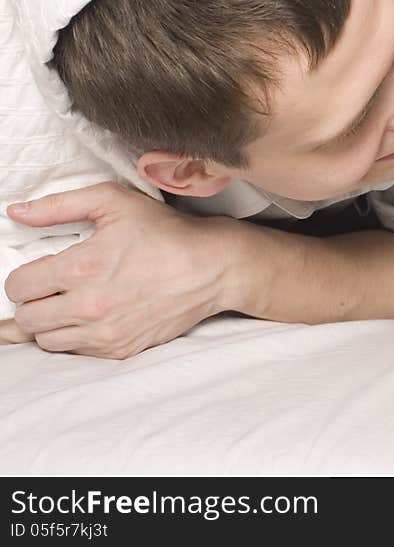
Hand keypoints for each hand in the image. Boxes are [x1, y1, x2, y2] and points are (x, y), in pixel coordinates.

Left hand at [4, 183, 235, 358]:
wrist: (212, 267)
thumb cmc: (166, 232)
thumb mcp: (114, 202)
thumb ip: (59, 205)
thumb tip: (16, 212)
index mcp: (81, 269)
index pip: (17, 287)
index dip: (24, 276)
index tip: (42, 270)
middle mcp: (88, 307)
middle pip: (26, 319)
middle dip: (34, 301)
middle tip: (55, 286)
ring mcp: (105, 334)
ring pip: (46, 340)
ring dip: (51, 322)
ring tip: (71, 302)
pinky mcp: (120, 350)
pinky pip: (76, 353)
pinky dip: (76, 337)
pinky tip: (93, 316)